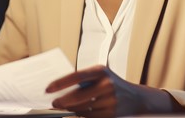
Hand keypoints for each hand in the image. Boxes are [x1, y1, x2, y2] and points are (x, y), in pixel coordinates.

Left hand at [46, 65, 177, 116]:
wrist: (136, 97)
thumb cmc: (112, 83)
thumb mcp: (100, 74)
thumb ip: (83, 79)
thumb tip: (59, 89)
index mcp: (100, 71)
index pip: (76, 76)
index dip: (60, 83)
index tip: (48, 89)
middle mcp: (106, 84)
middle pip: (78, 96)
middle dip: (62, 101)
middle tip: (53, 103)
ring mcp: (110, 100)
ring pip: (82, 108)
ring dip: (70, 109)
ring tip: (64, 107)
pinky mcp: (112, 114)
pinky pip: (89, 116)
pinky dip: (81, 115)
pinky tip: (77, 111)